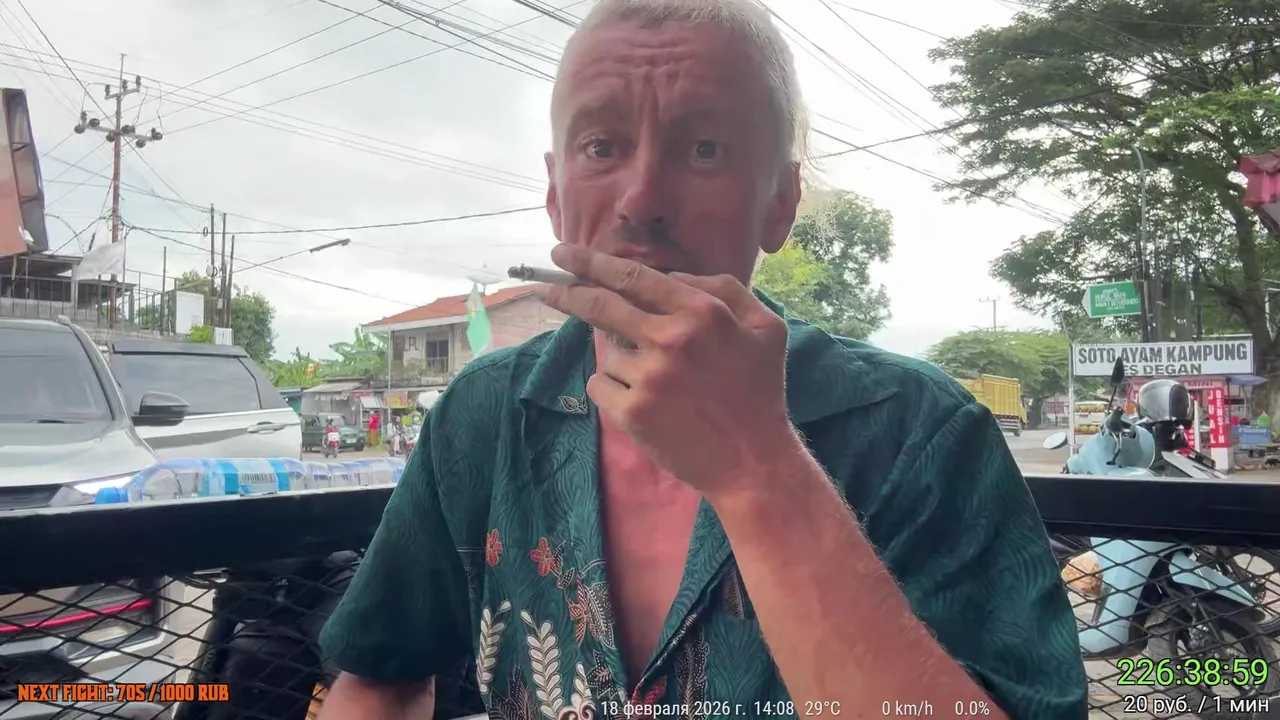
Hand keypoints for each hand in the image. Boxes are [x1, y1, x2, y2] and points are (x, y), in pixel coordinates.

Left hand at [535, 244, 795, 496]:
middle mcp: (671, 339)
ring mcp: (648, 377)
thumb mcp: (765, 326)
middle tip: (545, 288)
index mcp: (702, 312)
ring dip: (621, 360)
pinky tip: (643, 402)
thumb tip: (671, 276)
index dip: (591, 262)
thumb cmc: (761, 390)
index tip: (564, 254)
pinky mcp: (632, 412)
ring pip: (607, 352)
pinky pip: (600, 385)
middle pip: (600, 305)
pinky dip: (611, 389)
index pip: (632, 276)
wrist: (752, 461)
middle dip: (566, 293)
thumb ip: (724, 289)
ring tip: (658, 384)